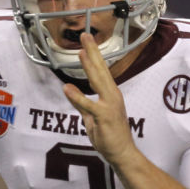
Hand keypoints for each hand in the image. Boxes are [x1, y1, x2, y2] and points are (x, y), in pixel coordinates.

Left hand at [62, 33, 137, 166]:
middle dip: (92, 52)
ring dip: (89, 66)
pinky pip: (89, 105)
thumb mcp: (91, 117)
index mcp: (110, 94)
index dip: (93, 56)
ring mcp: (110, 105)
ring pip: (98, 81)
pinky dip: (78, 96)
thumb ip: (81, 104)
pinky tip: (67, 87)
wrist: (122, 153)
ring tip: (80, 52)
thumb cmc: (109, 136)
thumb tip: (69, 89)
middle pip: (101, 70)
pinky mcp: (105, 117)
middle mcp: (112, 96)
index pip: (100, 71)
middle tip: (85, 35)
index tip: (86, 42)